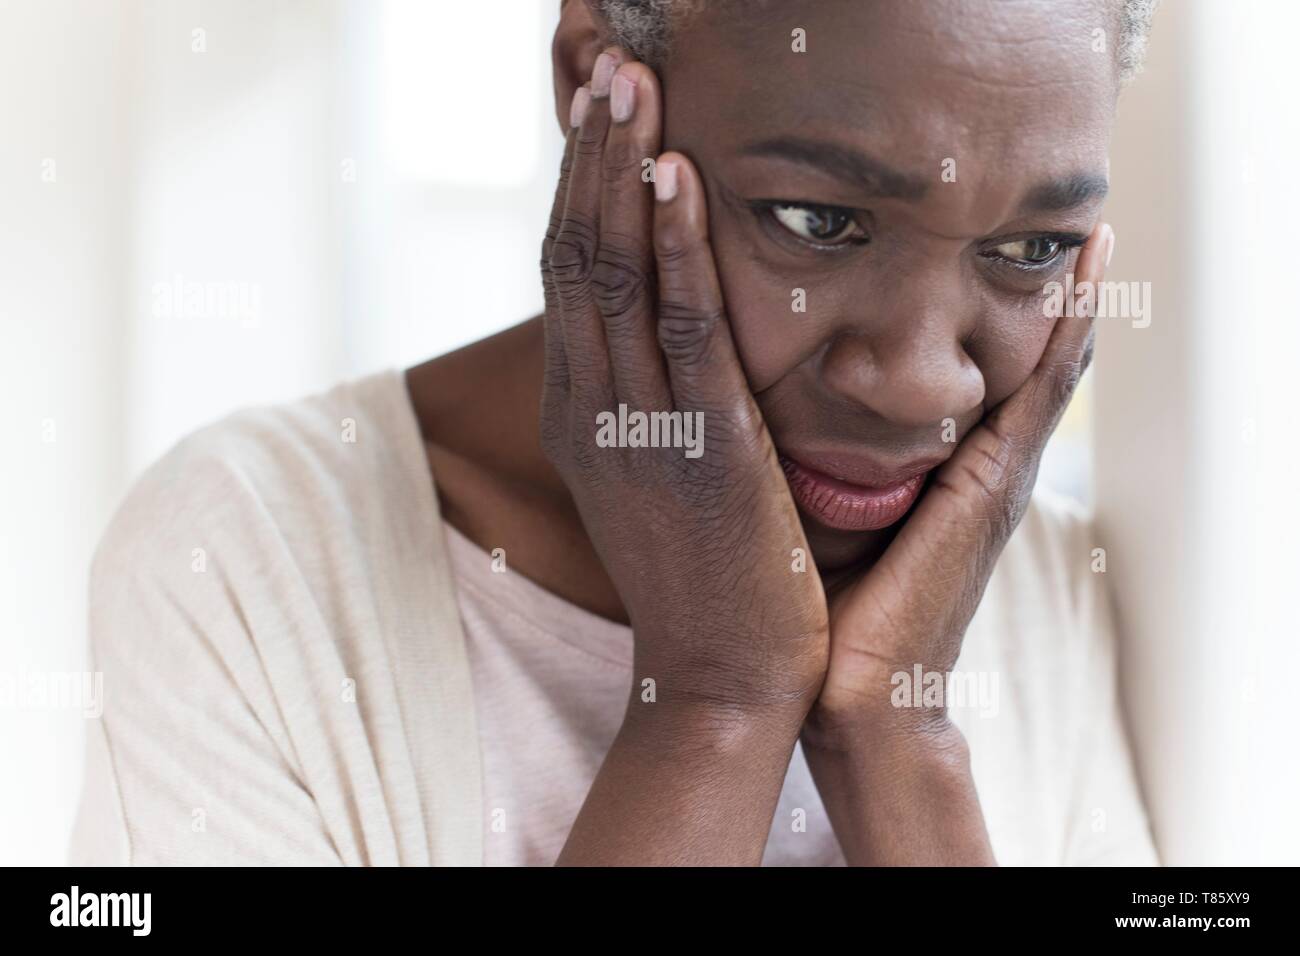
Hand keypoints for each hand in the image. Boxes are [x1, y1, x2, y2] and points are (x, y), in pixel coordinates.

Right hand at [539, 49, 828, 722]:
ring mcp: (638, 428)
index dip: (578, 182)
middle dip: (587, 153)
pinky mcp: (700, 449)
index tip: (594, 107)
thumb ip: (649, 395)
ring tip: (628, 83)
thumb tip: (665, 325)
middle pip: (574, 253)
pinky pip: (679, 329)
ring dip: (620, 172)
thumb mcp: (656, 471)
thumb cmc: (705, 569)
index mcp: (584, 409)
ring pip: (612, 276)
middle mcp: (593, 408)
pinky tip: (679, 176)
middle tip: (603, 61)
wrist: (724, 673)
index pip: (567, 271)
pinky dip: (673, 245)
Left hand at [808, 221, 1113, 738]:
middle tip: (1031, 186)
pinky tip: (1086, 270)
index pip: (961, 355)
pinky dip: (1071, 330)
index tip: (961, 211)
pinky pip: (1043, 393)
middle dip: (1019, 269)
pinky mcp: (995, 488)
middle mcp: (972, 455)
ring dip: (1065, 283)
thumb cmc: (823, 603)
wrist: (849, 693)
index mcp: (931, 458)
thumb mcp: (813, 500)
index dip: (969, 286)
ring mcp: (994, 470)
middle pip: (1008, 342)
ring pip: (1041, 354)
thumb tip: (759, 381)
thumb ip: (811, 445)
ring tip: (1081, 202)